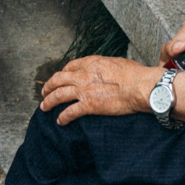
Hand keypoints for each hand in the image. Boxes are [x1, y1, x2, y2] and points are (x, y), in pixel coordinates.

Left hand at [38, 55, 161, 124]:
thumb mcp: (118, 62)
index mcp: (91, 63)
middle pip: (58, 80)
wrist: (140, 86)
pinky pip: (70, 112)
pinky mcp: (89, 105)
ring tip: (44, 107)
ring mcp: (84, 90)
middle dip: (48, 86)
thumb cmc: (136, 74)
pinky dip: (63, 117)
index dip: (62, 73)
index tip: (59, 78)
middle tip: (44, 92)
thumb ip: (107, 66)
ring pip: (59, 95)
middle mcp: (83, 75)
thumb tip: (110, 69)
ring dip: (49, 101)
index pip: (70, 66)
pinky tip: (60, 121)